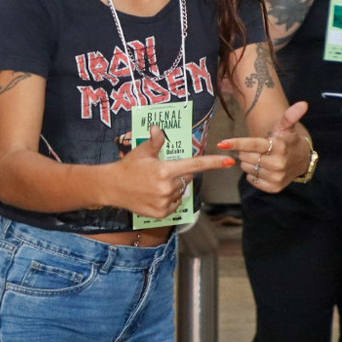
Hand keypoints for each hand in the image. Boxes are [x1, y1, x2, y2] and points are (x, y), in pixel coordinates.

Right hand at [114, 126, 236, 218]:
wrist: (112, 187)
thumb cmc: (128, 166)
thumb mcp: (142, 151)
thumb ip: (155, 142)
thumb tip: (158, 128)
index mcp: (165, 170)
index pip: (195, 165)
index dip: (214, 163)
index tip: (229, 161)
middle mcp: (167, 187)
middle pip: (187, 178)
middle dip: (180, 174)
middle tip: (162, 172)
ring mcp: (165, 202)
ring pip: (181, 192)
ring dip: (175, 187)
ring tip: (155, 184)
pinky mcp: (161, 213)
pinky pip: (175, 204)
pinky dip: (170, 199)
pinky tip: (155, 194)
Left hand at [219, 101, 311, 193]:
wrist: (301, 160)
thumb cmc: (288, 141)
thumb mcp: (287, 127)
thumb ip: (290, 116)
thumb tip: (303, 103)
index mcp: (278, 146)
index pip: (253, 144)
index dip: (236, 143)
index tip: (222, 143)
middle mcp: (278, 163)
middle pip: (245, 157)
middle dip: (245, 151)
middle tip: (256, 149)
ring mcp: (276, 177)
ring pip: (246, 168)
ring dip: (249, 163)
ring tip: (261, 158)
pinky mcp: (273, 187)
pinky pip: (251, 179)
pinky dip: (253, 174)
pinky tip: (263, 168)